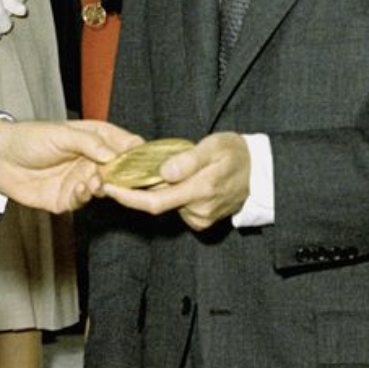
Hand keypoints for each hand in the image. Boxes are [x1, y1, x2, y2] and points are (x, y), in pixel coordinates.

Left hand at [0, 119, 139, 212]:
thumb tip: (113, 154)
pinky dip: (86, 196)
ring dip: (104, 186)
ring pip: (106, 188)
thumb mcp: (61, 133)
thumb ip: (89, 143)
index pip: (126, 145)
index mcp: (97, 138)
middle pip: (121, 171)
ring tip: (97, 182)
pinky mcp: (69, 198)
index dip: (137, 153)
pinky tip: (80, 188)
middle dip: (125, 176)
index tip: (145, 160)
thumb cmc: (29, 138)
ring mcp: (82, 180)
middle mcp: (93, 160)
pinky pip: (85, 200)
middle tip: (125, 178)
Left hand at [103, 131, 250, 231]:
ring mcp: (201, 218)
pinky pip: (178, 207)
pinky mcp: (202, 220)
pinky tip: (177, 181)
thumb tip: (163, 172)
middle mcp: (198, 211)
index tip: (107, 186)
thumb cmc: (235, 154)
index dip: (127, 197)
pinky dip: (170, 194)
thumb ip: (188, 160)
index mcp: (200, 192)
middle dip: (137, 190)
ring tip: (162, 168)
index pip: (154, 202)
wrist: (261, 172)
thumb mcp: (214, 147)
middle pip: (157, 204)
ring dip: (157, 190)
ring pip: (167, 205)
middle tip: (120, 173)